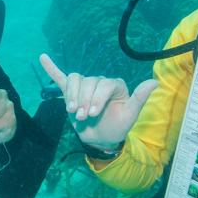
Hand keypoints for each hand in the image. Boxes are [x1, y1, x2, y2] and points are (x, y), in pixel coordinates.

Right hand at [38, 53, 157, 148]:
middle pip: (88, 82)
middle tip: (83, 118)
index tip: (92, 114)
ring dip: (72, 95)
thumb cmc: (117, 127)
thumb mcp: (130, 115)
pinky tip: (43, 58)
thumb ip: (139, 98)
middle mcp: (100, 82)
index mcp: (115, 85)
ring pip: (75, 80)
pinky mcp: (72, 92)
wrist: (101, 139)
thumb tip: (154, 82)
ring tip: (73, 111)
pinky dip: (52, 68)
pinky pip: (61, 77)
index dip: (97, 98)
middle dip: (84, 101)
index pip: (104, 84)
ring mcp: (85, 86)